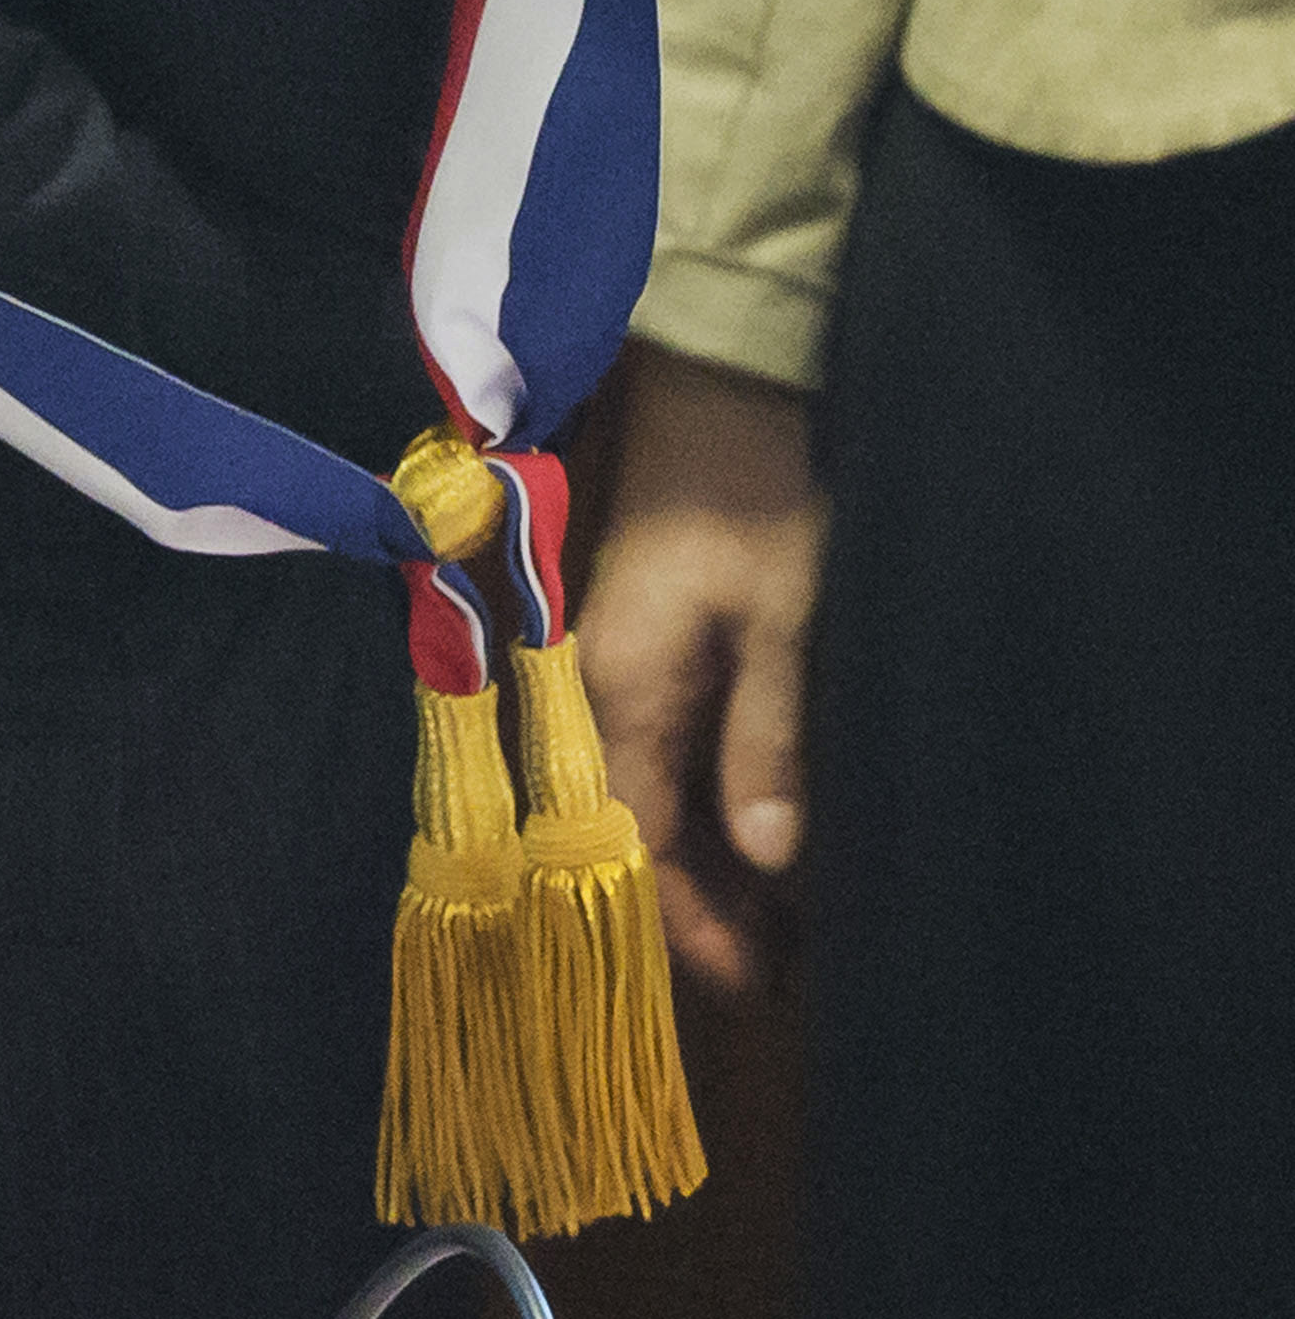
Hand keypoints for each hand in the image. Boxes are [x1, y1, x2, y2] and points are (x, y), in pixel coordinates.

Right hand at [579, 344, 823, 992]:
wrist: (718, 395)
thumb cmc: (754, 508)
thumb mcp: (782, 629)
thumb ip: (765, 744)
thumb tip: (765, 860)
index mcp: (616, 687)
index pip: (632, 834)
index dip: (683, 916)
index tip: (748, 982)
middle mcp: (594, 685)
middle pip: (629, 821)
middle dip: (696, 901)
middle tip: (783, 969)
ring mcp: (611, 662)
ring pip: (642, 788)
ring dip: (702, 855)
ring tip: (782, 920)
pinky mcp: (639, 643)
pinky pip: (656, 749)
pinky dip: (702, 802)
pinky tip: (757, 833)